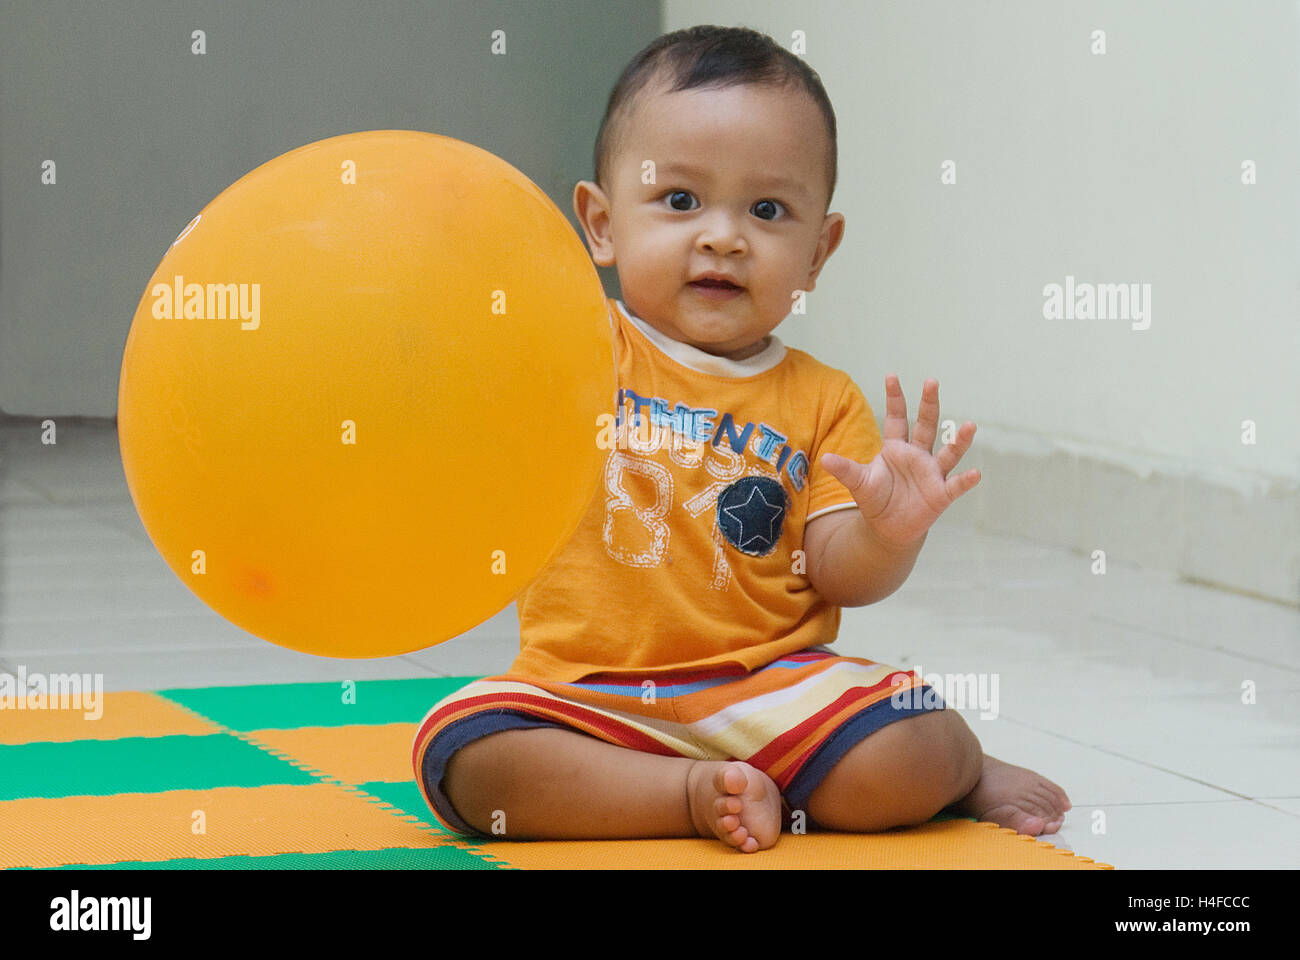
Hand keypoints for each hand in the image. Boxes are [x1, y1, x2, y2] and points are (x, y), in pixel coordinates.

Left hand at [820, 375, 979, 548]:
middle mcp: (917, 455)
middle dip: (928, 405)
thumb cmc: (876, 499)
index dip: (894, 398)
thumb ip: (845, 470)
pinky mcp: (941, 494)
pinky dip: (965, 480)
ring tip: (969, 426)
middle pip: (925, 425)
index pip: (896, 418)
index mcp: (896, 448)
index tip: (891, 376)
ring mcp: (931, 473)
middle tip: (931, 382)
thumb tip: (823, 459)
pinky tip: (975, 473)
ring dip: (959, 440)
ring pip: (948, 453)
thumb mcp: (859, 483)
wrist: (889, 528)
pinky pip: (956, 485)